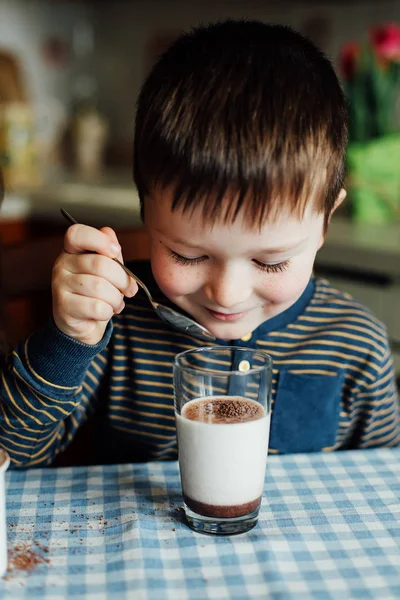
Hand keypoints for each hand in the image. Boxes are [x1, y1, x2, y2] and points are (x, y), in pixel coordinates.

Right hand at [52, 224, 137, 344]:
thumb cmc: (97, 293)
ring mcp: (60, 285)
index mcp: (72, 250)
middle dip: (122, 280)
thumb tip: (109, 233)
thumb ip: (110, 252)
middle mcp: (62, 264)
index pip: (77, 234)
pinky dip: (108, 311)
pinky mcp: (64, 306)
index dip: (99, 240)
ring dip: (116, 298)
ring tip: (116, 303)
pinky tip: (105, 311)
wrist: (83, 323)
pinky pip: (96, 307)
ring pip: (100, 287)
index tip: (115, 251)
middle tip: (128, 290)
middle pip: (100, 264)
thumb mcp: (108, 270)